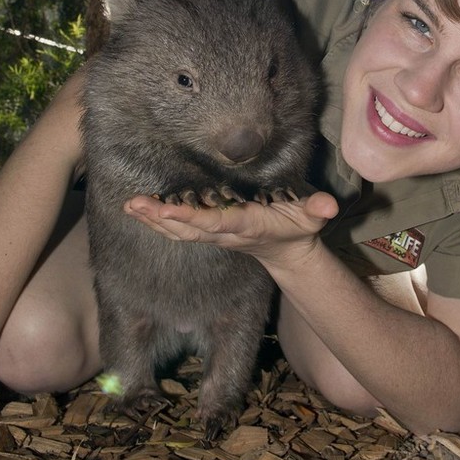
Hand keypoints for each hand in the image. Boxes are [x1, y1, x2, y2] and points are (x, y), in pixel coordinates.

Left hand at [123, 191, 338, 269]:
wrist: (288, 254)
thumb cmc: (298, 228)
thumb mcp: (312, 217)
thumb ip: (318, 209)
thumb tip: (329, 206)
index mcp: (245, 225)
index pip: (214, 222)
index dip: (190, 218)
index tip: (165, 211)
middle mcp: (224, 233)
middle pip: (186, 230)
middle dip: (160, 219)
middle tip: (134, 205)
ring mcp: (214, 236)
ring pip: (178, 232)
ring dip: (152, 220)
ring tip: (130, 206)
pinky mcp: (208, 232)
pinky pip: (178, 229)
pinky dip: (158, 220)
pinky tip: (140, 209)